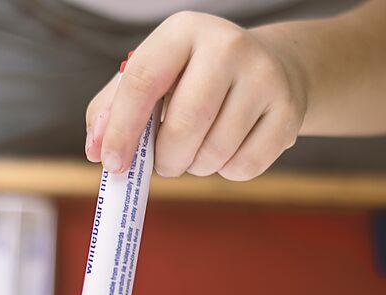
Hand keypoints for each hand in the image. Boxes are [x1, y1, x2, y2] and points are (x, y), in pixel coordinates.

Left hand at [85, 11, 308, 180]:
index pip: (143, 80)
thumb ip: (114, 109)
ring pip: (214, 152)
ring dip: (196, 166)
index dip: (122, 128)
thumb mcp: (155, 76)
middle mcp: (228, 46)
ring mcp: (264, 78)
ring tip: (199, 149)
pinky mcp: (288, 113)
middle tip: (163, 163)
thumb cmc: (196, 78)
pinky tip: (228, 149)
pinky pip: (244, 167)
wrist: (274, 67)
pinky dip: (226, 171)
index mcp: (184, 31)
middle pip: (184, 124)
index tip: (112, 163)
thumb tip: (97, 151)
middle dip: (165, 159)